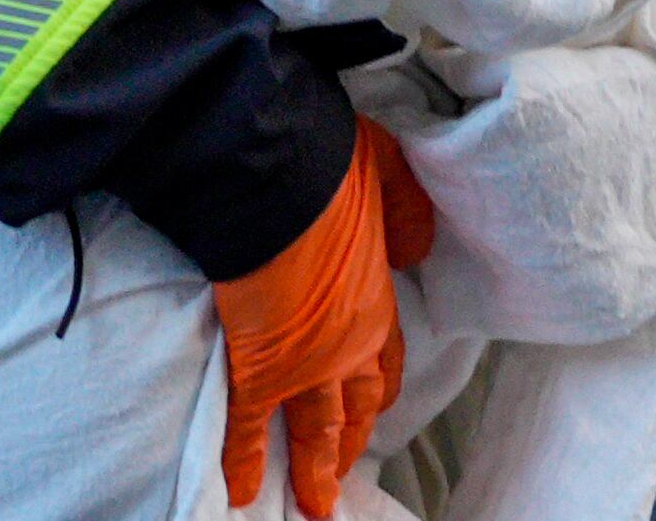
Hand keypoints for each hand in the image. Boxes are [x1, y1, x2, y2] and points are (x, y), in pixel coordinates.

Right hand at [216, 120, 420, 516]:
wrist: (275, 175)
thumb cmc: (331, 168)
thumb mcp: (389, 177)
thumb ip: (404, 213)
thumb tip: (415, 243)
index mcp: (376, 301)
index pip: (385, 359)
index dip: (379, 387)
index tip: (377, 407)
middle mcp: (348, 344)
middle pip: (355, 407)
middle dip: (350, 441)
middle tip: (344, 472)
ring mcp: (304, 364)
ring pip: (313, 431)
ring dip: (312, 470)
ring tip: (312, 504)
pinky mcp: (257, 368)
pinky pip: (247, 428)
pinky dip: (243, 461)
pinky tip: (241, 489)